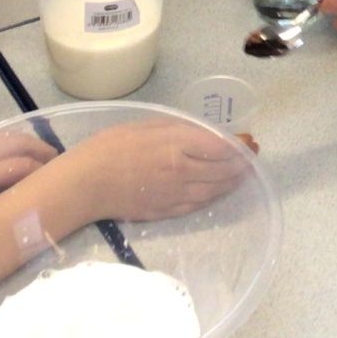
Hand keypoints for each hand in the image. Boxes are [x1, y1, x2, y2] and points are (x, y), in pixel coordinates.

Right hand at [53, 118, 256, 225]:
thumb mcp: (144, 125)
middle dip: (241, 163)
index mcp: (177, 145)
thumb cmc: (109, 147)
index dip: (238, 145)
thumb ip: (176, 129)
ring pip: (214, 189)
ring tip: (242, 174)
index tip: (248, 141)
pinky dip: (213, 196)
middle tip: (252, 157)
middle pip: (222, 169)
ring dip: (232, 182)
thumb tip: (202, 132)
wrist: (84, 184)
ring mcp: (175, 194)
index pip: (220, 146)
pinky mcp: (166, 211)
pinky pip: (197, 204)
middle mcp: (182, 171)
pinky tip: (217, 191)